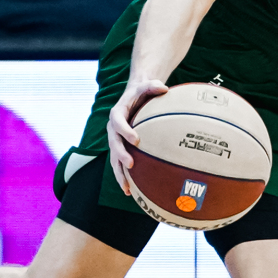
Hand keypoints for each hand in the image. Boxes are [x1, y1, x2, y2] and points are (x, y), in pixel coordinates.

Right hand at [106, 78, 169, 194]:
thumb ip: (153, 85)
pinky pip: (119, 165)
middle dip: (121, 155)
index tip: (136, 140)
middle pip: (114, 144)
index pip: (118, 122)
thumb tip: (164, 87)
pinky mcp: (120, 149)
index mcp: (117, 113)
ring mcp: (115, 141)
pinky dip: (124, 178)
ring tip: (127, 188)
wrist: (134, 97)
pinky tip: (130, 192)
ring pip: (114, 159)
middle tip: (131, 164)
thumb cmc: (142, 92)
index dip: (125, 131)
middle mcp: (113, 129)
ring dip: (120, 173)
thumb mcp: (147, 85)